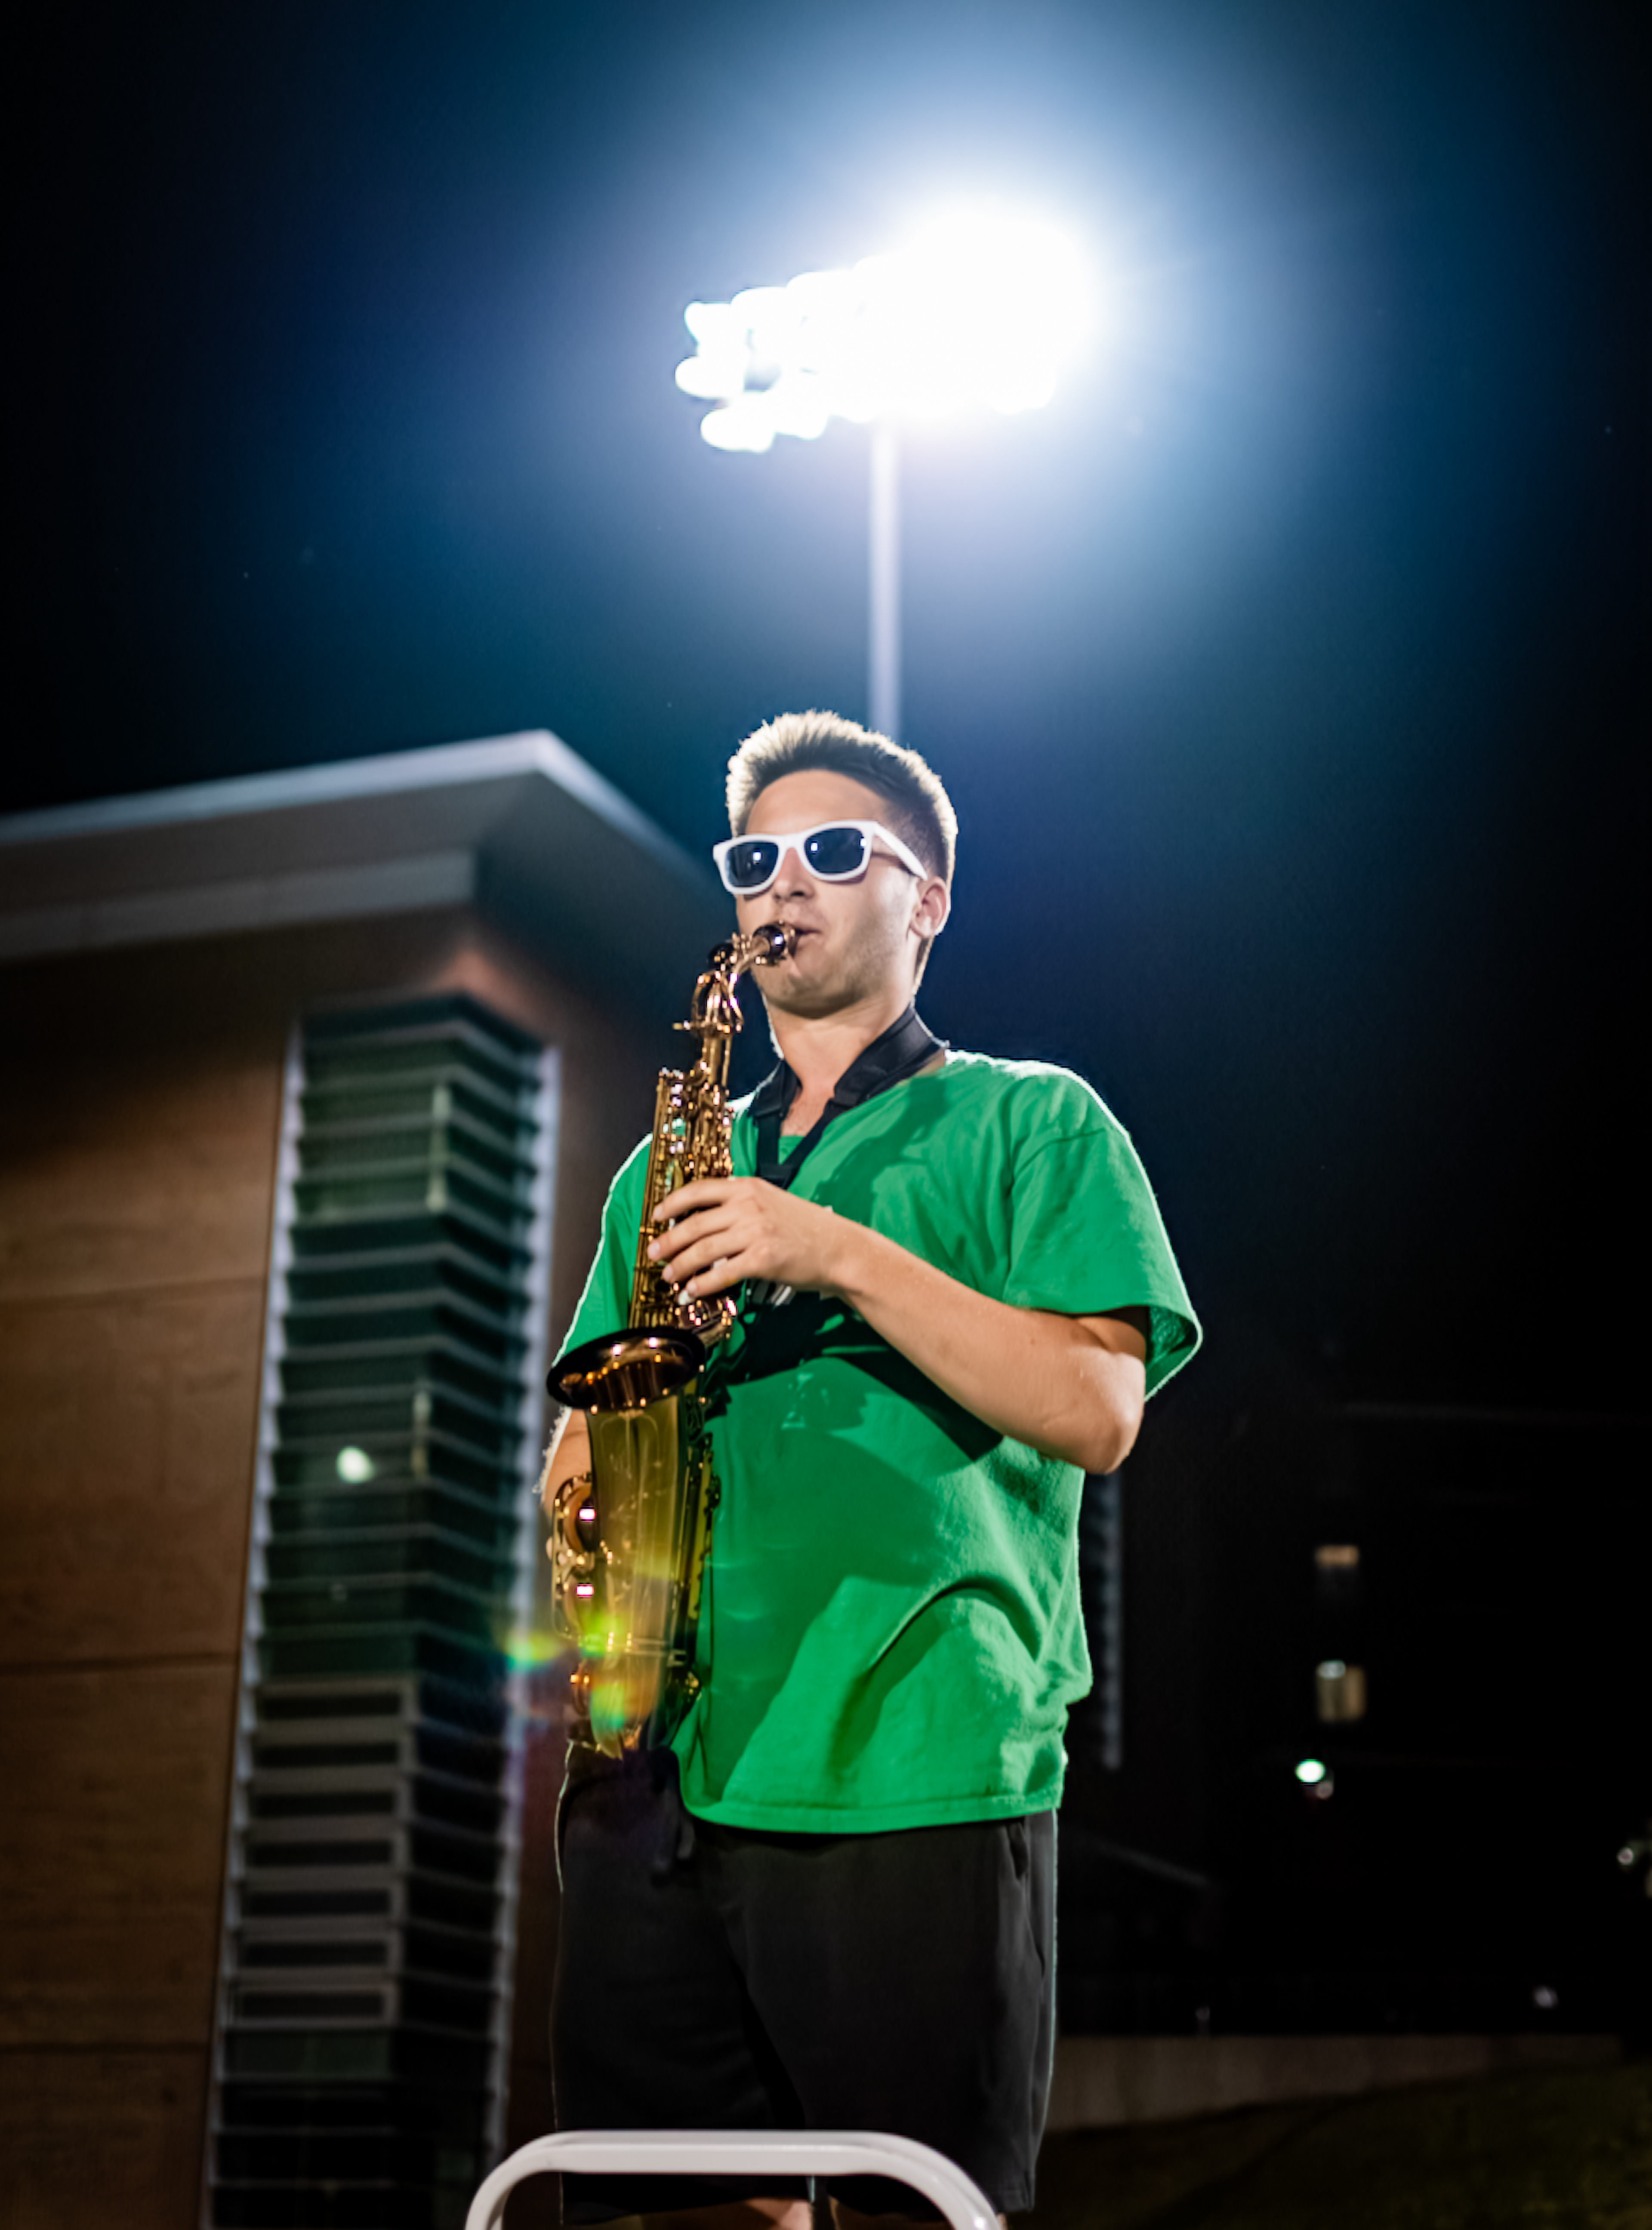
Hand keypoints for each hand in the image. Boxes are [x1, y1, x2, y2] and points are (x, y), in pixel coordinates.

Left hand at [648, 1176, 848, 1300]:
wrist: (839, 1248)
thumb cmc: (806, 1228)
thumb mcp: (771, 1202)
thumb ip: (740, 1205)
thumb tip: (704, 1221)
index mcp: (748, 1187)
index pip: (698, 1189)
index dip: (671, 1204)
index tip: (656, 1217)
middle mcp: (748, 1206)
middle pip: (694, 1224)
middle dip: (668, 1242)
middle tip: (653, 1254)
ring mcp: (755, 1232)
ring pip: (703, 1249)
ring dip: (680, 1266)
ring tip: (668, 1277)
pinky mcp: (762, 1259)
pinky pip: (722, 1273)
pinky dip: (702, 1283)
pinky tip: (692, 1291)